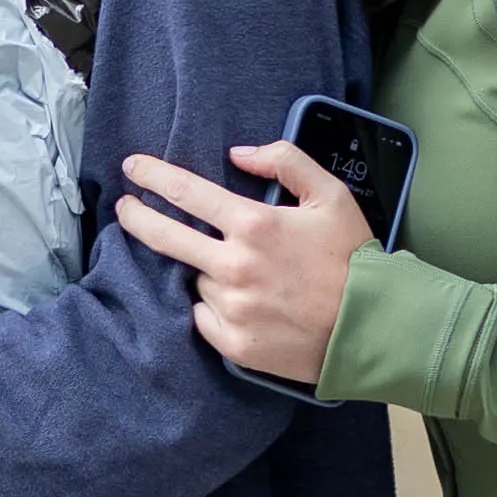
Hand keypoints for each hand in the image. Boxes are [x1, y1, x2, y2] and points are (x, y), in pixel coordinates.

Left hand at [112, 143, 374, 386]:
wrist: (372, 327)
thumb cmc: (353, 258)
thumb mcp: (330, 194)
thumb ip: (284, 161)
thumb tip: (238, 153)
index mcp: (255, 225)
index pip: (187, 193)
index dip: (154, 177)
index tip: (133, 168)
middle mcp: (235, 267)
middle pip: (166, 237)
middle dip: (137, 217)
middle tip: (124, 209)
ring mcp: (231, 308)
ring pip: (199, 280)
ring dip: (210, 272)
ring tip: (248, 277)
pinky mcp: (233, 343)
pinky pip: (205, 317)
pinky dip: (216, 308)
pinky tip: (244, 304)